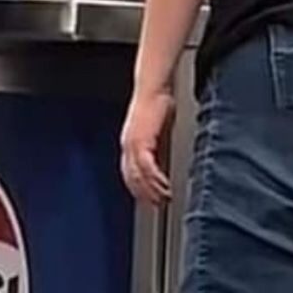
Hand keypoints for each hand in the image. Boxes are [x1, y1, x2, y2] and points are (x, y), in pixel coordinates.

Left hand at [120, 91, 174, 205]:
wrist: (153, 87)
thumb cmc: (156, 102)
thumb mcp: (155, 126)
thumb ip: (156, 141)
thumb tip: (163, 153)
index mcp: (129, 142)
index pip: (128, 172)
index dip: (137, 187)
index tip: (147, 198)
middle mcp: (127, 145)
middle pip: (132, 178)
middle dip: (144, 194)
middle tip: (157, 205)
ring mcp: (132, 144)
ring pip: (139, 176)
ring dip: (152, 190)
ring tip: (164, 199)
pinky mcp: (142, 141)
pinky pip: (147, 168)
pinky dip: (156, 180)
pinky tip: (164, 186)